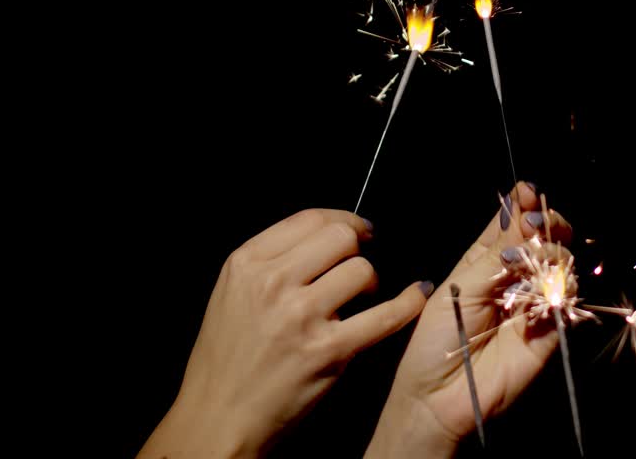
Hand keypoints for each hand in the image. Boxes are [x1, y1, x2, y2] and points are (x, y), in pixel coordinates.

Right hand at [138, 209, 429, 458]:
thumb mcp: (232, 293)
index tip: (357, 230)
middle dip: (357, 248)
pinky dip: (408, 303)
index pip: (309, 218)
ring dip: (370, 282)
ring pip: (361, 271)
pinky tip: (418, 294)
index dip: (344, 220)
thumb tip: (322, 238)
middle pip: (340, 238)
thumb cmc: (225, 360)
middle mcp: (272, 284)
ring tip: (362, 298)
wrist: (218, 417)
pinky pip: (384, 315)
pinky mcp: (327, 351)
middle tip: (359, 265)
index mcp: (246, 264)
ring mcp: (300, 317)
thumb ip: (270, 262)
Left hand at [365, 182, 573, 456]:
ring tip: (536, 255)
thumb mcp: (459, 287)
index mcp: (485, 260)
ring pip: (559, 263)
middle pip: (543, 238)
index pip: (511, 223)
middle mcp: (513, 276)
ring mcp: (533, 301)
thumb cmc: (436, 338)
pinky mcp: (550, 329)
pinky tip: (544, 285)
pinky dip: (559, 285)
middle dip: (546, 221)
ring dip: (552, 250)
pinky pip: (565, 299)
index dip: (523, 205)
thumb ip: (495, 255)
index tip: (526, 192)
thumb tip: (524, 216)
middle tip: (538, 221)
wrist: (439, 394)